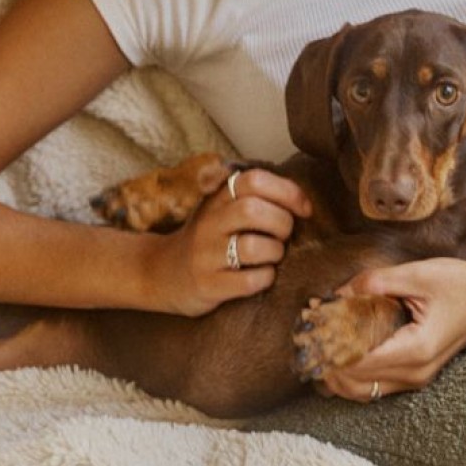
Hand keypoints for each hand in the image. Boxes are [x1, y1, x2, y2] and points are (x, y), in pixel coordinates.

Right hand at [147, 168, 311, 316]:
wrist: (162, 273)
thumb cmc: (209, 240)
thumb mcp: (222, 210)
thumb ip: (254, 197)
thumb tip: (303, 200)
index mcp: (218, 199)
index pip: (254, 180)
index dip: (287, 191)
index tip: (304, 209)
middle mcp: (209, 223)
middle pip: (253, 210)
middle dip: (282, 223)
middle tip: (283, 236)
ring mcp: (205, 255)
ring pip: (253, 247)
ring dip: (275, 253)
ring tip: (272, 257)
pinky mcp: (207, 285)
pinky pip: (248, 281)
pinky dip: (265, 279)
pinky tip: (262, 277)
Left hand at [315, 257, 465, 401]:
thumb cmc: (459, 283)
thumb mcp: (416, 274)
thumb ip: (374, 283)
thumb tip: (337, 293)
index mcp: (416, 349)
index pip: (358, 363)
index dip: (328, 352)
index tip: (308, 332)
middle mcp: (416, 373)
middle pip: (356, 385)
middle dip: (326, 366)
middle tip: (305, 342)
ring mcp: (418, 378)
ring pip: (364, 392)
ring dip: (337, 375)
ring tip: (317, 349)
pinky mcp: (417, 375)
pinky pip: (376, 386)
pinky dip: (354, 375)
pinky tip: (339, 354)